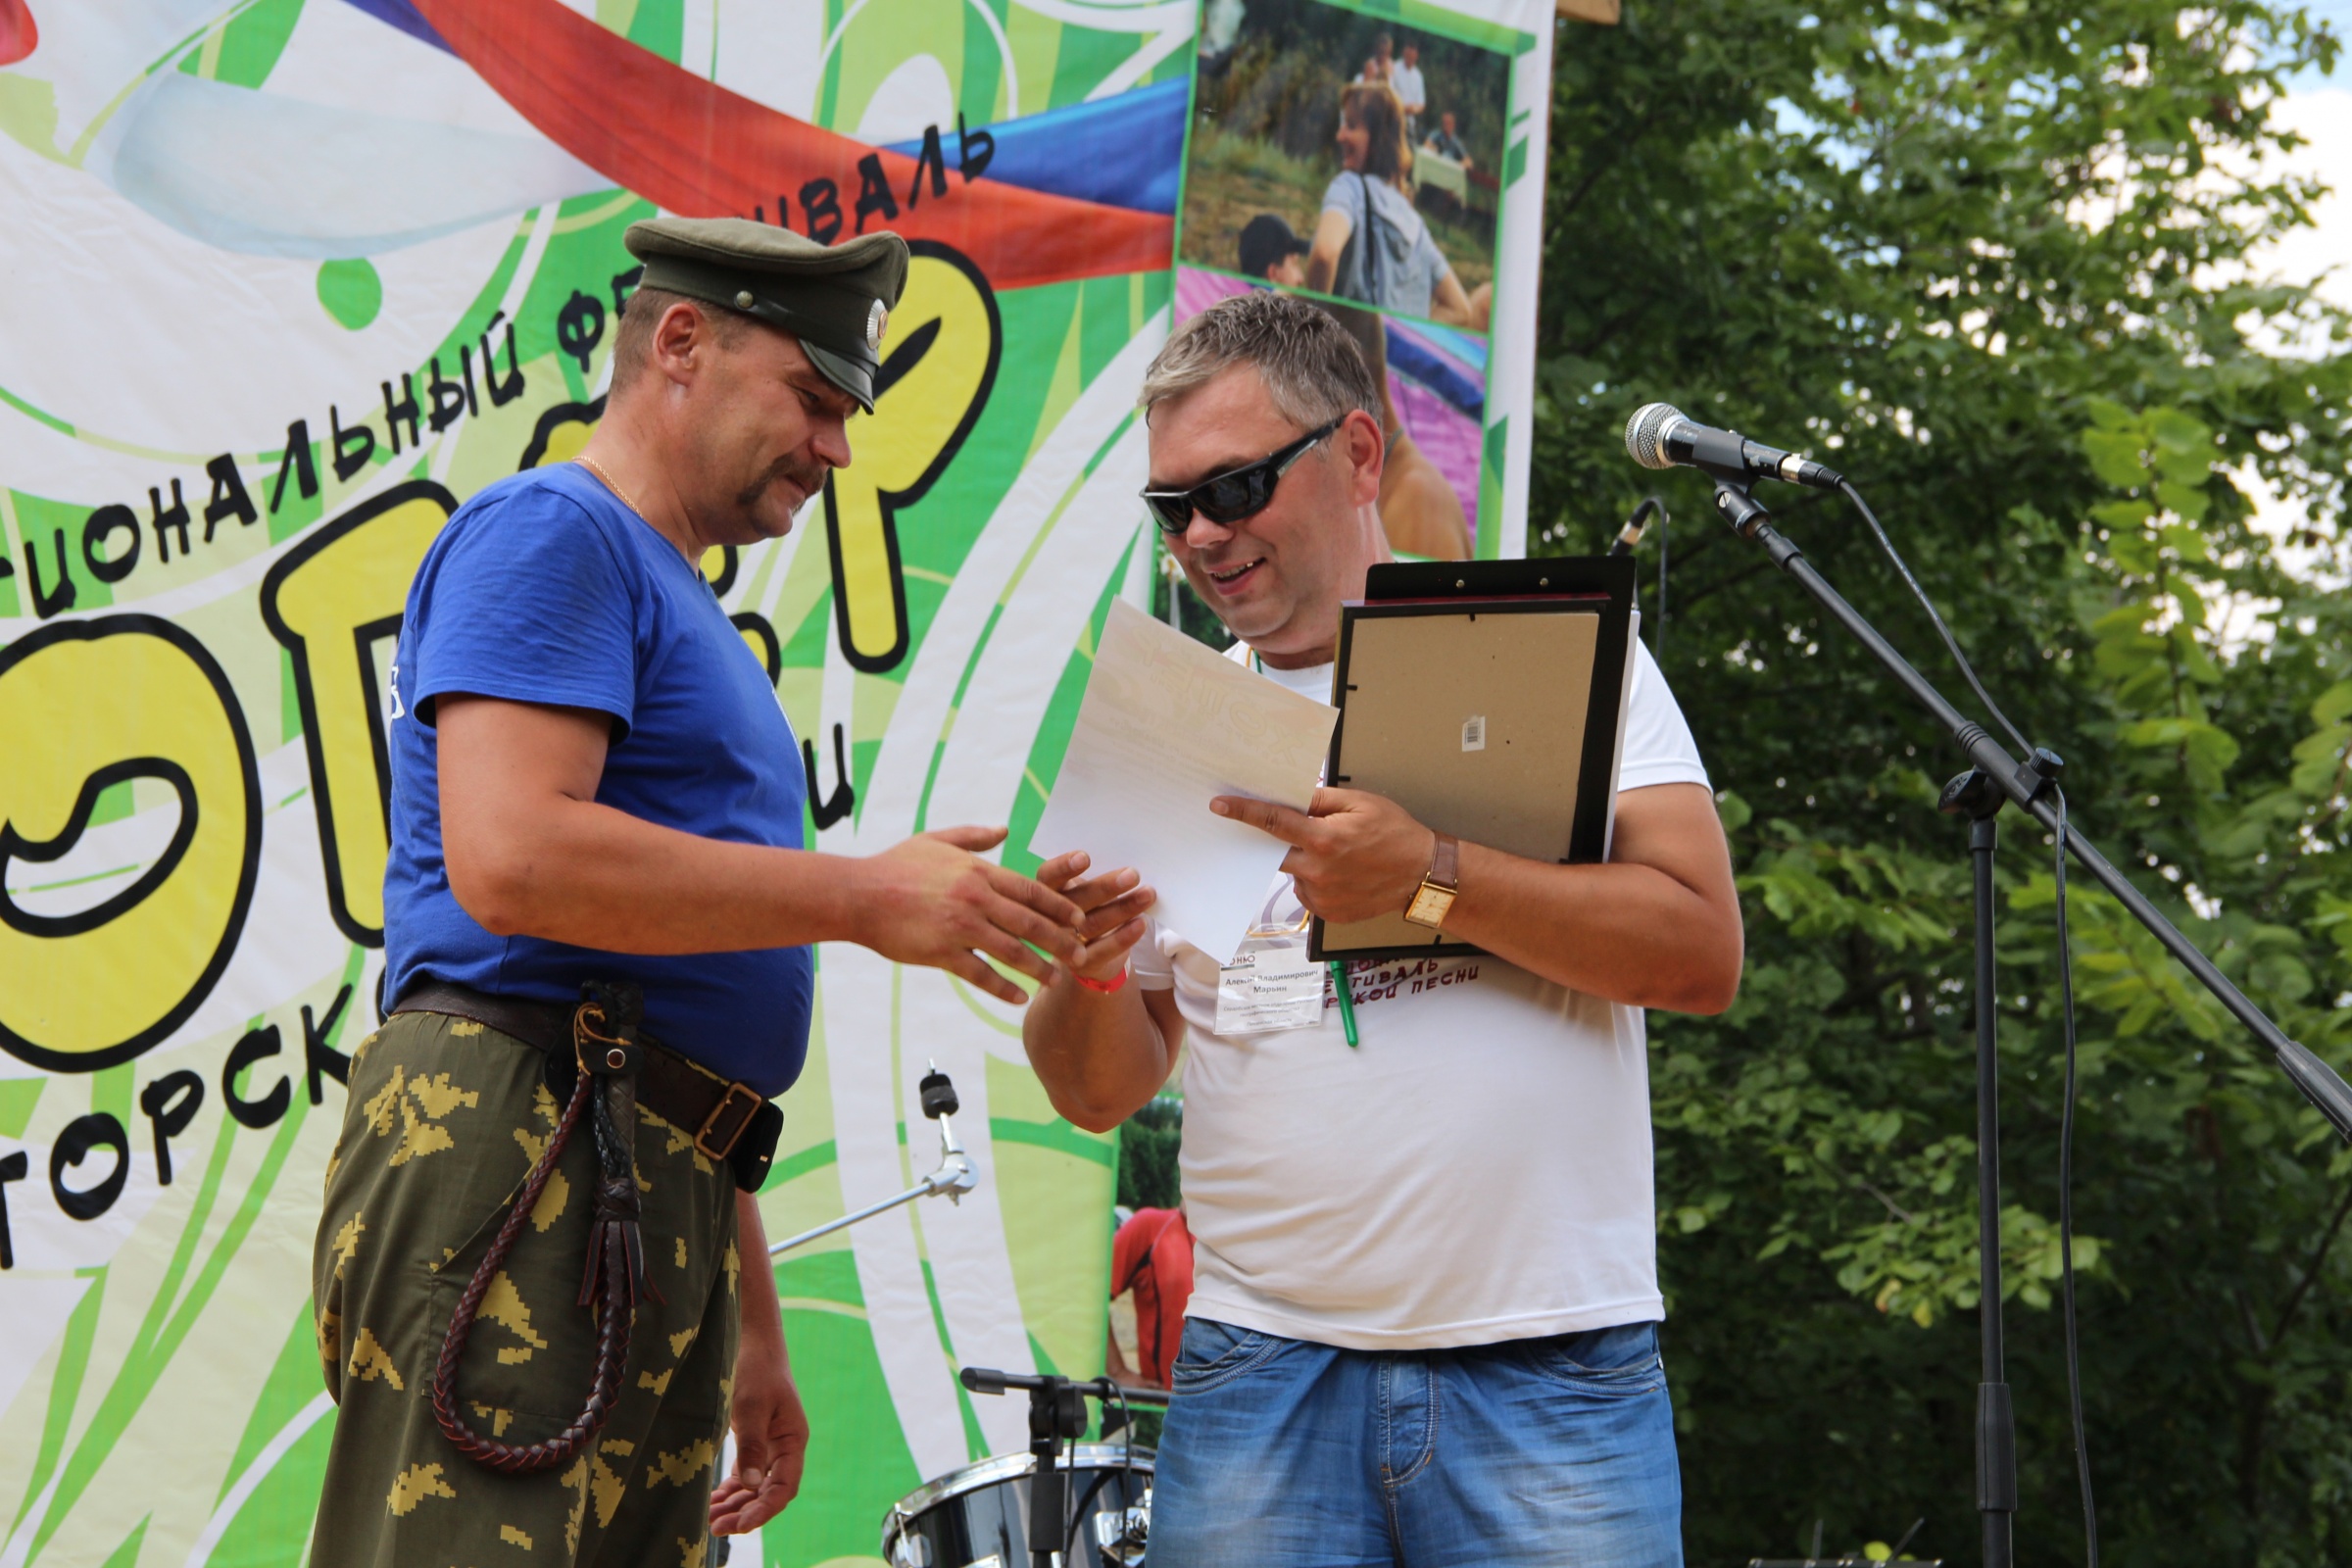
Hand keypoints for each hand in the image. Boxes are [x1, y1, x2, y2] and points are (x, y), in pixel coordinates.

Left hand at [709, 1336, 808, 1536]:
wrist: (752, 1344)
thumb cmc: (756, 1370)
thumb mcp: (751, 1406)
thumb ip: (752, 1445)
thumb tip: (749, 1485)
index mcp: (793, 1440)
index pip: (784, 1486)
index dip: (765, 1509)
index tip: (742, 1525)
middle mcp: (783, 1449)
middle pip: (768, 1492)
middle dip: (745, 1513)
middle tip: (717, 1528)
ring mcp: (768, 1448)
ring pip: (754, 1488)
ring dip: (735, 1506)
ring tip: (710, 1522)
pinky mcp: (753, 1443)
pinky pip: (744, 1476)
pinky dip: (730, 1491)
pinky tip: (713, 1503)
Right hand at [858, 827, 1086, 1003]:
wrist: (858, 894)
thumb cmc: (895, 865)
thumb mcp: (936, 840)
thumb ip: (974, 835)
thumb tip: (1005, 830)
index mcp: (978, 870)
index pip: (1031, 890)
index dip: (1060, 907)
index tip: (1079, 920)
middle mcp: (975, 898)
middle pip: (1031, 923)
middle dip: (1061, 941)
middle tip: (1080, 955)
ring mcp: (959, 926)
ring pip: (1012, 951)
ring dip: (1039, 968)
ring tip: (1055, 980)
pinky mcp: (941, 952)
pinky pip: (981, 974)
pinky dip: (1003, 988)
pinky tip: (1019, 998)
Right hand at [1034, 851, 1156, 983]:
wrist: (1087, 954)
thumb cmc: (1088, 908)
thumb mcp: (1084, 891)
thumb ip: (1094, 880)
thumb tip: (1124, 868)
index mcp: (1045, 891)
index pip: (1048, 876)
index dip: (1064, 867)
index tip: (1085, 858)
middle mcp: (1049, 917)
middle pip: (1075, 900)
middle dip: (1105, 887)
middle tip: (1133, 875)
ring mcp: (1063, 943)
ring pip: (1093, 923)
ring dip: (1123, 908)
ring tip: (1148, 895)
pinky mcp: (1080, 963)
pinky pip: (1103, 950)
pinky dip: (1123, 937)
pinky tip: (1140, 924)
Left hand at [1210, 788, 1435, 924]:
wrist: (1422, 874)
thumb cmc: (1395, 834)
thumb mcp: (1360, 803)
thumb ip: (1320, 800)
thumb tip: (1290, 796)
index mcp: (1324, 839)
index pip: (1273, 822)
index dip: (1243, 812)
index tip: (1220, 806)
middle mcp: (1317, 871)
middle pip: (1276, 853)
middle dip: (1281, 841)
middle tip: (1302, 833)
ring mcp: (1322, 896)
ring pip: (1294, 874)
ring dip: (1304, 862)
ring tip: (1338, 856)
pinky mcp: (1328, 913)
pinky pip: (1307, 893)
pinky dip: (1315, 881)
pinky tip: (1341, 874)